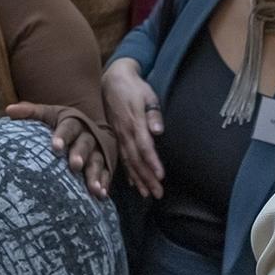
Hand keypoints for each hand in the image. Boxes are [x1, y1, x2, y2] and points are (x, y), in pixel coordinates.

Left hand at [5, 102, 109, 198]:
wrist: (87, 128)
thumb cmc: (59, 124)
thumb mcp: (48, 115)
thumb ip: (31, 112)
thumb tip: (9, 110)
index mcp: (72, 122)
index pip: (68, 127)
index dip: (62, 136)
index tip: (55, 147)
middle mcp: (87, 135)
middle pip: (85, 144)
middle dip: (80, 154)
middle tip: (74, 166)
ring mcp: (98, 150)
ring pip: (97, 160)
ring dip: (95, 174)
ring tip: (92, 188)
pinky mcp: (106, 164)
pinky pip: (106, 173)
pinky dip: (104, 184)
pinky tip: (101, 195)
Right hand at [102, 58, 164, 198]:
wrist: (113, 80)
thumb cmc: (134, 87)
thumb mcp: (147, 95)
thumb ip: (153, 113)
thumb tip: (158, 131)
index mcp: (134, 123)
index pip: (144, 147)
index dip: (152, 163)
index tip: (160, 176)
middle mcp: (125, 133)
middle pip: (136, 160)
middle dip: (147, 178)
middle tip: (157, 194)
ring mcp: (118, 136)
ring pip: (128, 162)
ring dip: (138, 179)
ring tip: (146, 194)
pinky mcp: (115, 137)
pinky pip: (121, 157)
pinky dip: (127, 172)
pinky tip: (133, 183)